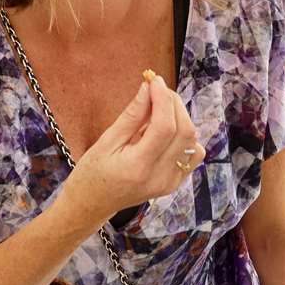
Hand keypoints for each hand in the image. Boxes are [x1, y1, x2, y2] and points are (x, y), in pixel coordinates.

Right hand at [63, 73, 201, 219]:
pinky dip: (182, 136)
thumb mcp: (105, 141)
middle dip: (173, 104)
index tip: (154, 80)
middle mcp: (160, 177)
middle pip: (184, 131)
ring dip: (179, 119)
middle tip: (156, 90)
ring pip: (192, 141)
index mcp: (138, 167)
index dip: (163, 98)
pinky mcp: (175, 183)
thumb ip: (131, 116)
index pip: (164, 127)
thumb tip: (148, 88)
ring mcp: (171, 183)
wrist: (92, 205)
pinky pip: (191, 154)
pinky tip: (162, 133)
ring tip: (156, 113)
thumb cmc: (91, 173)